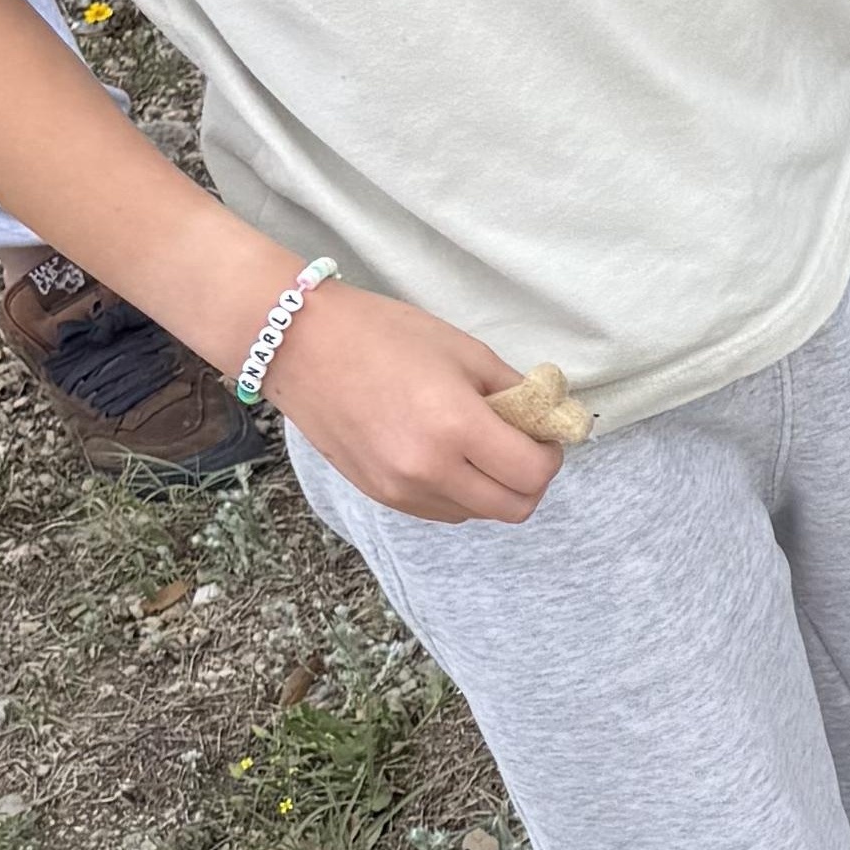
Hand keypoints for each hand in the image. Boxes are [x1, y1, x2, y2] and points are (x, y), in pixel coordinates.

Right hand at [263, 282, 567, 523]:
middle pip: (514, 508)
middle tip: (520, 445)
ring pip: (478, 514)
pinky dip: (459, 492)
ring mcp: (401, 490)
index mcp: (455, 428)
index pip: (534, 474)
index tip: (542, 433)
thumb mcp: (464, 352)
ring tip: (477, 445)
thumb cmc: (383, 335)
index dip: (550, 455)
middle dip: (530, 479)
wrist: (299, 345)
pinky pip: (442, 510)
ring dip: (493, 488)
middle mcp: (428, 470)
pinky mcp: (380, 496)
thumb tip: (549, 418)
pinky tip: (445, 455)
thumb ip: (515, 392)